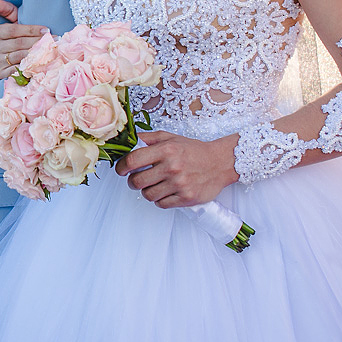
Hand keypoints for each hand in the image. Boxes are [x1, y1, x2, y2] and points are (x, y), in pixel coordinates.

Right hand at [0, 0, 47, 78]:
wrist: (17, 60)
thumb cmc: (20, 37)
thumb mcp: (14, 22)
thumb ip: (7, 10)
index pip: (14, 30)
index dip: (31, 30)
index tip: (47, 30)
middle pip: (19, 43)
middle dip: (38, 42)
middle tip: (54, 41)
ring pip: (20, 56)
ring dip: (37, 54)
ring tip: (51, 51)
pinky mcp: (2, 74)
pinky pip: (18, 71)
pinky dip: (30, 68)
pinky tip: (41, 65)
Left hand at [114, 131, 238, 207]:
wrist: (220, 162)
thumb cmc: (194, 150)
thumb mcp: (170, 138)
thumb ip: (148, 138)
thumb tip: (128, 140)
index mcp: (166, 150)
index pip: (132, 161)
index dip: (121, 167)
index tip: (120, 170)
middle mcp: (172, 167)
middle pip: (137, 181)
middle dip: (132, 181)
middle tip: (135, 179)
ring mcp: (179, 184)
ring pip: (147, 195)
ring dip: (146, 191)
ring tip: (152, 185)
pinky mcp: (186, 198)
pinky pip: (161, 204)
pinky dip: (159, 199)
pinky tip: (164, 191)